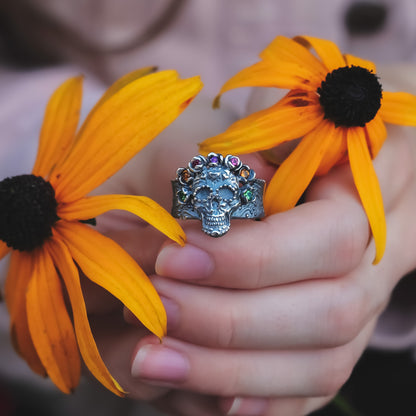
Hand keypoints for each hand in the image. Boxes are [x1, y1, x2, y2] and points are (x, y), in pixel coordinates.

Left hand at [121, 123, 415, 415]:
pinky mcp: (344, 339)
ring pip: (322, 363)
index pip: (328, 237)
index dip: (251, 256)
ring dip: (232, 371)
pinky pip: (314, 387)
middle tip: (152, 309)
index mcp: (377, 192)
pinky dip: (263, 401)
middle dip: (231, 320)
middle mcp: (384, 259)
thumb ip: (250, 155)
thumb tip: (210, 196)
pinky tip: (207, 402)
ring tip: (154, 362)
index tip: (175, 255)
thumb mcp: (275, 123)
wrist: (345, 164)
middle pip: (329, 312)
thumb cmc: (298, 132)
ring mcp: (368, 306)